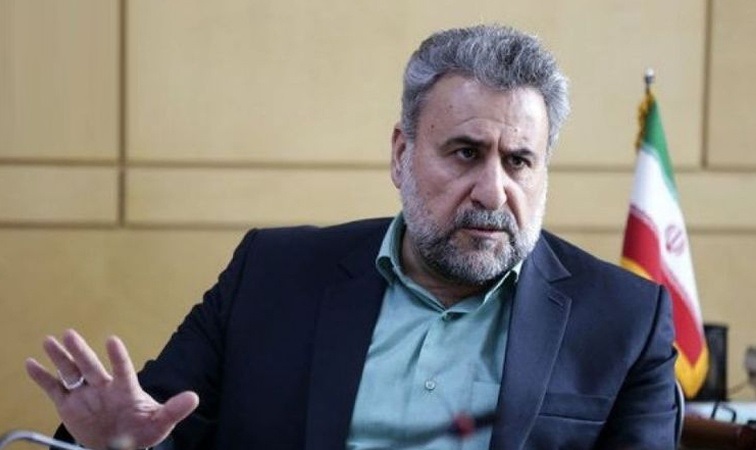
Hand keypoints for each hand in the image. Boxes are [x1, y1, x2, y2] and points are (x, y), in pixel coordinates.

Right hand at [25, 329, 198, 449]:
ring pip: (71, 372)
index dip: (117, 356)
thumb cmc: (141, 430)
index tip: (112, 340)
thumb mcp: (159, 423)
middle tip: (70, 334)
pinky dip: (42, 377)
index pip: (122, 370)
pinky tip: (31, 363)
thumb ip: (173, 410)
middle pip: (91, 366)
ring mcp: (85, 393)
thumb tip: (194, 397)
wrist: (120, 444)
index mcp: (125, 389)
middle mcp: (103, 387)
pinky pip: (53, 388)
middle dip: (81, 352)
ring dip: (61, 358)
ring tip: (51, 340)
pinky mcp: (69, 404)